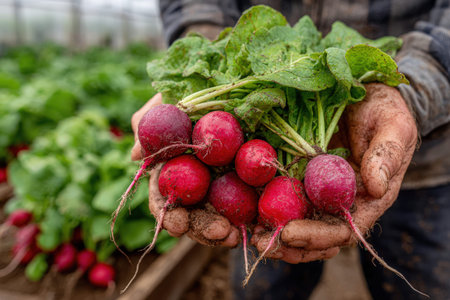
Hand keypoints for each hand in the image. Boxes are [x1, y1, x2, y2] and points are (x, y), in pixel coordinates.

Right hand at [131, 93, 239, 246]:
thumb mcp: (168, 100)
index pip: (163, 199)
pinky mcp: (245, 184)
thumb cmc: (192, 88)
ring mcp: (218, 186)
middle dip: (202, 229)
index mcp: (171, 169)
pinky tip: (256, 226)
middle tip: (220, 232)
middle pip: (192, 216)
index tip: (176, 225)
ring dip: (224, 231)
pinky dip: (247, 219)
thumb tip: (136, 155)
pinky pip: (245, 206)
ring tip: (237, 235)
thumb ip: (149, 124)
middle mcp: (193, 183)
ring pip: (218, 218)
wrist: (233, 81)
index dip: (167, 215)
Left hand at [251, 83, 417, 262]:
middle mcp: (340, 201)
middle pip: (315, 235)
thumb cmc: (385, 112)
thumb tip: (377, 188)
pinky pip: (283, 196)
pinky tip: (248, 212)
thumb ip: (386, 156)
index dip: (317, 237)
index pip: (342, 230)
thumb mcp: (394, 127)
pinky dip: (267, 207)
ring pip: (297, 222)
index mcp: (367, 199)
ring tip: (251, 235)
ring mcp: (318, 190)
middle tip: (261, 245)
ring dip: (274, 233)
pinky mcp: (300, 176)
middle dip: (289, 245)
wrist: (367, 95)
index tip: (289, 233)